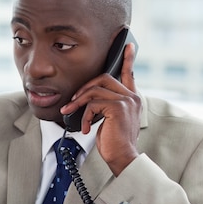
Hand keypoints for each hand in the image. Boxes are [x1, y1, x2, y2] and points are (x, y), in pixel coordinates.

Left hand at [60, 43, 141, 175]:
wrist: (122, 157)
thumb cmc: (114, 143)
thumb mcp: (110, 120)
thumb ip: (106, 106)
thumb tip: (90, 99)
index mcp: (132, 99)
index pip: (129, 74)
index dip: (127, 59)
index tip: (127, 45)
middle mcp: (132, 97)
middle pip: (104, 78)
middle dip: (84, 87)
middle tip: (73, 100)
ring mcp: (126, 101)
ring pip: (95, 90)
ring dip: (78, 101)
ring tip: (70, 112)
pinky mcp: (117, 108)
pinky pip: (92, 103)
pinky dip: (84, 115)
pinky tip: (85, 127)